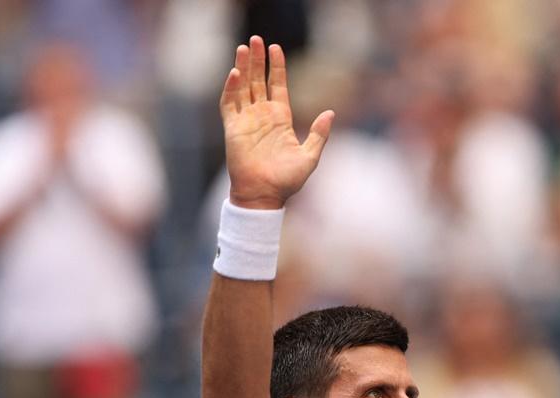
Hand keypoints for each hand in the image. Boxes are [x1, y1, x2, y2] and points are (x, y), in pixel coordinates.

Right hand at [219, 36, 333, 209]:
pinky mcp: (233, 128)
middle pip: (259, 81)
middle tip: (256, 40)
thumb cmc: (287, 181)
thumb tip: (330, 113)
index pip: (278, 86)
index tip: (276, 48)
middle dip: (257, 60)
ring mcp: (247, 121)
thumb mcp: (310, 156)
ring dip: (243, 68)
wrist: (265, 195)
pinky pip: (229, 104)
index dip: (277, 67)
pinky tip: (235, 74)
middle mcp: (262, 116)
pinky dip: (231, 89)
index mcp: (281, 119)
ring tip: (244, 48)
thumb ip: (319, 134)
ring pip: (243, 87)